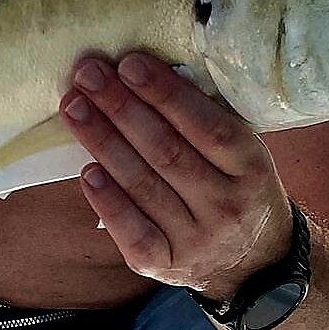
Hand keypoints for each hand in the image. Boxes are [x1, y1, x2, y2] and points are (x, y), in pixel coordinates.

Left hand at [59, 53, 293, 297]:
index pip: (206, 126)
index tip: (129, 64)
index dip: (165, 94)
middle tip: (88, 76)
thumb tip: (144, 77)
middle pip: (166, 152)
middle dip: (121, 108)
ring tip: (74, 108)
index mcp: (252, 168)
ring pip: (143, 185)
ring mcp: (196, 240)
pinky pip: (132, 231)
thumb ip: (206, 122)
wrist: (254, 264)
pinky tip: (87, 171)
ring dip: (103, 142)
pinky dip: (107, 200)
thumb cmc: (236, 190)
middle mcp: (226, 206)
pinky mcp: (165, 265)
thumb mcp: (242, 156)